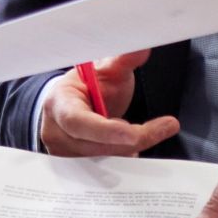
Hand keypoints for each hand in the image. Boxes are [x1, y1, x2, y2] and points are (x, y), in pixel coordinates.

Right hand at [37, 49, 179, 156]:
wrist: (71, 102)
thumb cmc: (87, 86)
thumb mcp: (105, 71)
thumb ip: (122, 61)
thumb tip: (142, 47)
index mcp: (58, 103)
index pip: (78, 121)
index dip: (105, 131)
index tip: (134, 133)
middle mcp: (55, 132)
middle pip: (93, 146)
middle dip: (129, 141)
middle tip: (161, 128)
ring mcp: (63, 153)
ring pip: (100, 161)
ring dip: (127, 150)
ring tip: (146, 133)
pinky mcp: (73, 168)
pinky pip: (101, 170)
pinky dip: (121, 160)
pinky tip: (134, 147)